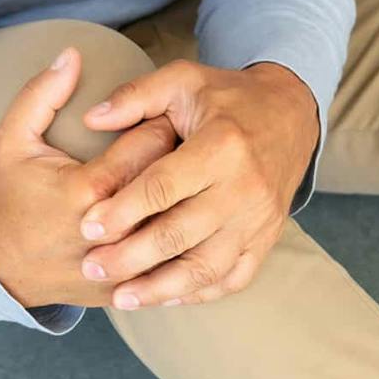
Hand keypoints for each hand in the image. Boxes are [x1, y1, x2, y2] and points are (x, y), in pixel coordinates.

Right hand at [0, 46, 185, 312]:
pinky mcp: (131, 288)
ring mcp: (123, 265)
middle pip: (173, 183)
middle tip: (189, 144)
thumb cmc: (10, 198)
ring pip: (180, 224)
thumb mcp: (10, 141)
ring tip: (191, 181)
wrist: (0, 271)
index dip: (164, 124)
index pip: (151, 144)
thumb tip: (72, 54)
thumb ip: (40, 95)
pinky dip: (188, 238)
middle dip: (184, 160)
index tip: (165, 117)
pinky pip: (175, 261)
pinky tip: (188, 216)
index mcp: (87, 188)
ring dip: (191, 199)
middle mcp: (111, 230)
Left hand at [71, 57, 320, 308]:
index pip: (164, 186)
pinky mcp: (267, 238)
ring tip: (121, 298)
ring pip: (207, 267)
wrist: (292, 115)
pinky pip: (233, 277)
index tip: (87, 226)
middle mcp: (245, 187)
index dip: (122, 209)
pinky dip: (198, 294)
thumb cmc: (228, 97)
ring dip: (161, 288)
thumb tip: (90, 120)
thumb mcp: (184, 80)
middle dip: (130, 257)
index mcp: (222, 145)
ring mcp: (259, 219)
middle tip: (91, 267)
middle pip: (180, 234)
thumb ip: (135, 96)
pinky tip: (164, 298)